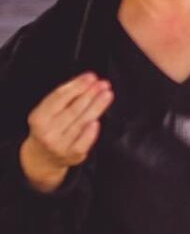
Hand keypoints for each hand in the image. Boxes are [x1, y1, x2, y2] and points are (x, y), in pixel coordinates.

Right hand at [21, 73, 112, 190]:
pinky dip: (91, 131)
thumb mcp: (47, 112)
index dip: (77, 85)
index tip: (90, 77)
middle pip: (73, 109)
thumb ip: (64, 98)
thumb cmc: (48, 128)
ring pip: (81, 123)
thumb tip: (86, 82)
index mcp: (39, 118)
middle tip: (103, 84)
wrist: (42, 157)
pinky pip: (84, 141)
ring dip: (97, 107)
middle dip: (90, 94)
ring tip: (106, 95)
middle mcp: (47, 132)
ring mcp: (59, 145)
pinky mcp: (72, 155)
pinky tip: (98, 120)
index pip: (59, 97)